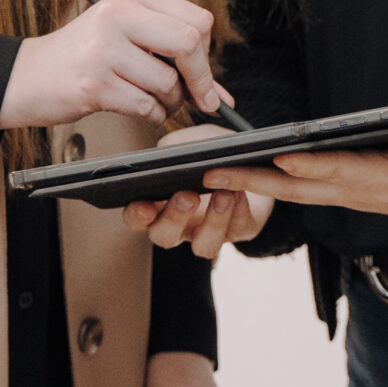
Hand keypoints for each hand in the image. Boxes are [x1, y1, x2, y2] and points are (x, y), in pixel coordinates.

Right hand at [0, 0, 229, 128]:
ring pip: (168, 82)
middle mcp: (119, 16)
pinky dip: (152, 116)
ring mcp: (104, 49)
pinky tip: (140, 110)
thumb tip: (221, 96)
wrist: (27, 77)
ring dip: (171, 104)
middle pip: (189, 43)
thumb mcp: (127, 39)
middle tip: (200, 100)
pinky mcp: (92, 84)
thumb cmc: (83, 58)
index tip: (203, 76)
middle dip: (201, 80)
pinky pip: (145, 106)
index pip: (197, 19)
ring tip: (156, 103)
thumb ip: (173, 58)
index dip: (207, 54)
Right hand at [123, 126, 273, 257]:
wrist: (250, 157)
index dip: (137, 216)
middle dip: (175, 218)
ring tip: (224, 194)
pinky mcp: (240, 230)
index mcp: (160, 203)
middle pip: (165, 237)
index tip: (143, 205)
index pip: (138, 217)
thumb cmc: (210, 152)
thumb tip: (171, 150)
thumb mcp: (191, 140)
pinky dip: (239, 210)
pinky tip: (240, 191)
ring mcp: (209, 231)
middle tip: (188, 196)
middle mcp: (181, 225)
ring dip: (213, 221)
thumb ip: (176, 145)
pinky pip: (237, 230)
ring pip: (204, 246)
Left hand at [202, 129, 387, 227]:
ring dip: (254, 184)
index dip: (307, 165)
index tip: (276, 156)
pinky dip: (274, 182)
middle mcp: (358, 192)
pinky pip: (304, 189)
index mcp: (380, 182)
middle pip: (297, 187)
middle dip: (253, 181)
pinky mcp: (351, 189)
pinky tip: (250, 173)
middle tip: (209, 174)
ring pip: (294, 190)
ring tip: (214, 174)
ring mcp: (351, 193)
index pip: (336, 171)